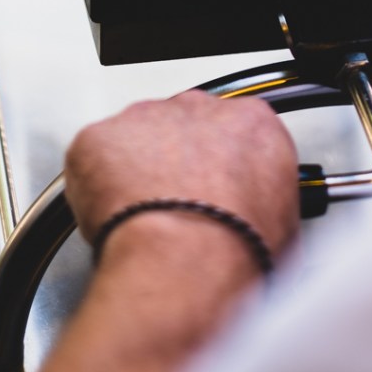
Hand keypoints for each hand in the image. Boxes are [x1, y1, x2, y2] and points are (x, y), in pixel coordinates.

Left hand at [64, 89, 300, 258]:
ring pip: (133, 139)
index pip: (232, 130)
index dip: (217, 164)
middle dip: (173, 162)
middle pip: (180, 127)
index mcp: (251, 123)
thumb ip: (260, 197)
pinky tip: (108, 219)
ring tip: (138, 222)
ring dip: (131, 173)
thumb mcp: (280, 225)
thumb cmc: (234, 251)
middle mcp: (197, 108)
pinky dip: (93, 185)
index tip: (210, 190)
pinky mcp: (98, 136)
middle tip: (171, 209)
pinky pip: (91, 157)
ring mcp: (144, 118)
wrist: (186, 263)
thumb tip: (251, 218)